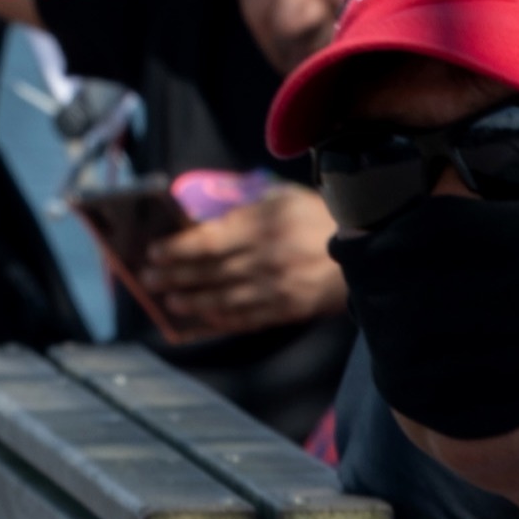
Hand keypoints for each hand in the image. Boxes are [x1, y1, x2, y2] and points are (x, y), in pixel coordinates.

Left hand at [142, 183, 343, 341]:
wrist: (369, 244)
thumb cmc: (317, 214)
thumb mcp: (280, 198)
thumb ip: (242, 209)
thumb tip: (203, 223)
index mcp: (261, 227)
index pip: (208, 242)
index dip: (177, 250)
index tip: (154, 252)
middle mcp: (266, 259)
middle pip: (211, 272)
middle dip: (175, 277)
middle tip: (148, 280)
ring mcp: (279, 287)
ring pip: (226, 299)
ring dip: (194, 302)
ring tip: (170, 302)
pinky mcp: (292, 309)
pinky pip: (251, 318)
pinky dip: (225, 320)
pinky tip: (205, 320)